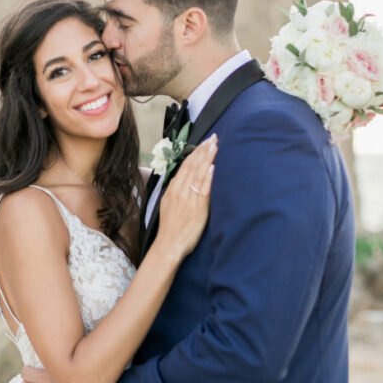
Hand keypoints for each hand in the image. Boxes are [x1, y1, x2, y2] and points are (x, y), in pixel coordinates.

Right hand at [157, 134, 216, 258]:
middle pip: (192, 166)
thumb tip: (179, 178)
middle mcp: (180, 191)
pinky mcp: (198, 208)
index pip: (185, 166)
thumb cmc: (170, 227)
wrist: (169, 244)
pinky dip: (208, 177)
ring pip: (198, 174)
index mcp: (172, 189)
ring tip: (215, 146)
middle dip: (203, 151)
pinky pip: (203, 189)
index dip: (195, 153)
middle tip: (213, 138)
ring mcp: (189, 198)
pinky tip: (213, 167)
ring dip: (207, 159)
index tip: (204, 142)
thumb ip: (174, 190)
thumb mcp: (167, 204)